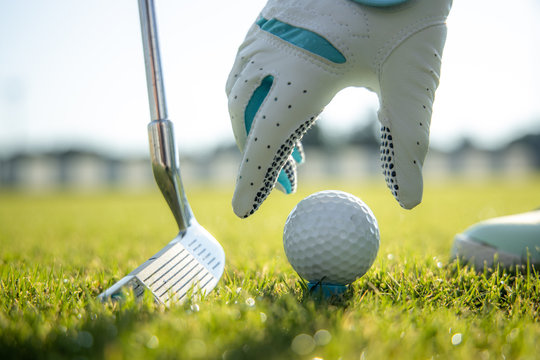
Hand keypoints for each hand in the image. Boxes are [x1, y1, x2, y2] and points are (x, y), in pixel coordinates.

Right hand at [226, 0, 451, 217]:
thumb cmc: (407, 12)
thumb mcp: (413, 81)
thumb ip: (409, 142)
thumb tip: (409, 201)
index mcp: (305, 72)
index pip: (265, 139)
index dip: (251, 179)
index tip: (241, 211)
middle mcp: (273, 52)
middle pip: (244, 120)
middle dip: (258, 157)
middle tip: (289, 184)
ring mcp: (264, 32)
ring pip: (238, 93)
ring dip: (255, 127)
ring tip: (291, 151)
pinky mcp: (267, 18)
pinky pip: (245, 68)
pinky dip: (255, 97)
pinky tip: (283, 103)